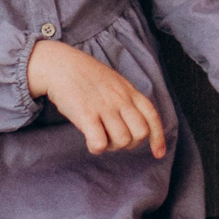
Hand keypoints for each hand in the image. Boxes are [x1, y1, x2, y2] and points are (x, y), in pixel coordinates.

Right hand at [27, 39, 167, 158]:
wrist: (60, 65)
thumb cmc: (85, 75)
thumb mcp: (114, 81)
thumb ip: (126, 99)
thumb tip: (133, 121)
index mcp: (128, 91)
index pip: (152, 116)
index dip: (158, 137)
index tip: (158, 154)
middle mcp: (120, 99)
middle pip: (140, 132)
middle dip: (131, 143)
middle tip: (115, 139)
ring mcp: (104, 107)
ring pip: (122, 140)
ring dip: (112, 146)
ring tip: (100, 137)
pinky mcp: (86, 115)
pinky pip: (100, 143)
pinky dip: (97, 148)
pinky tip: (90, 141)